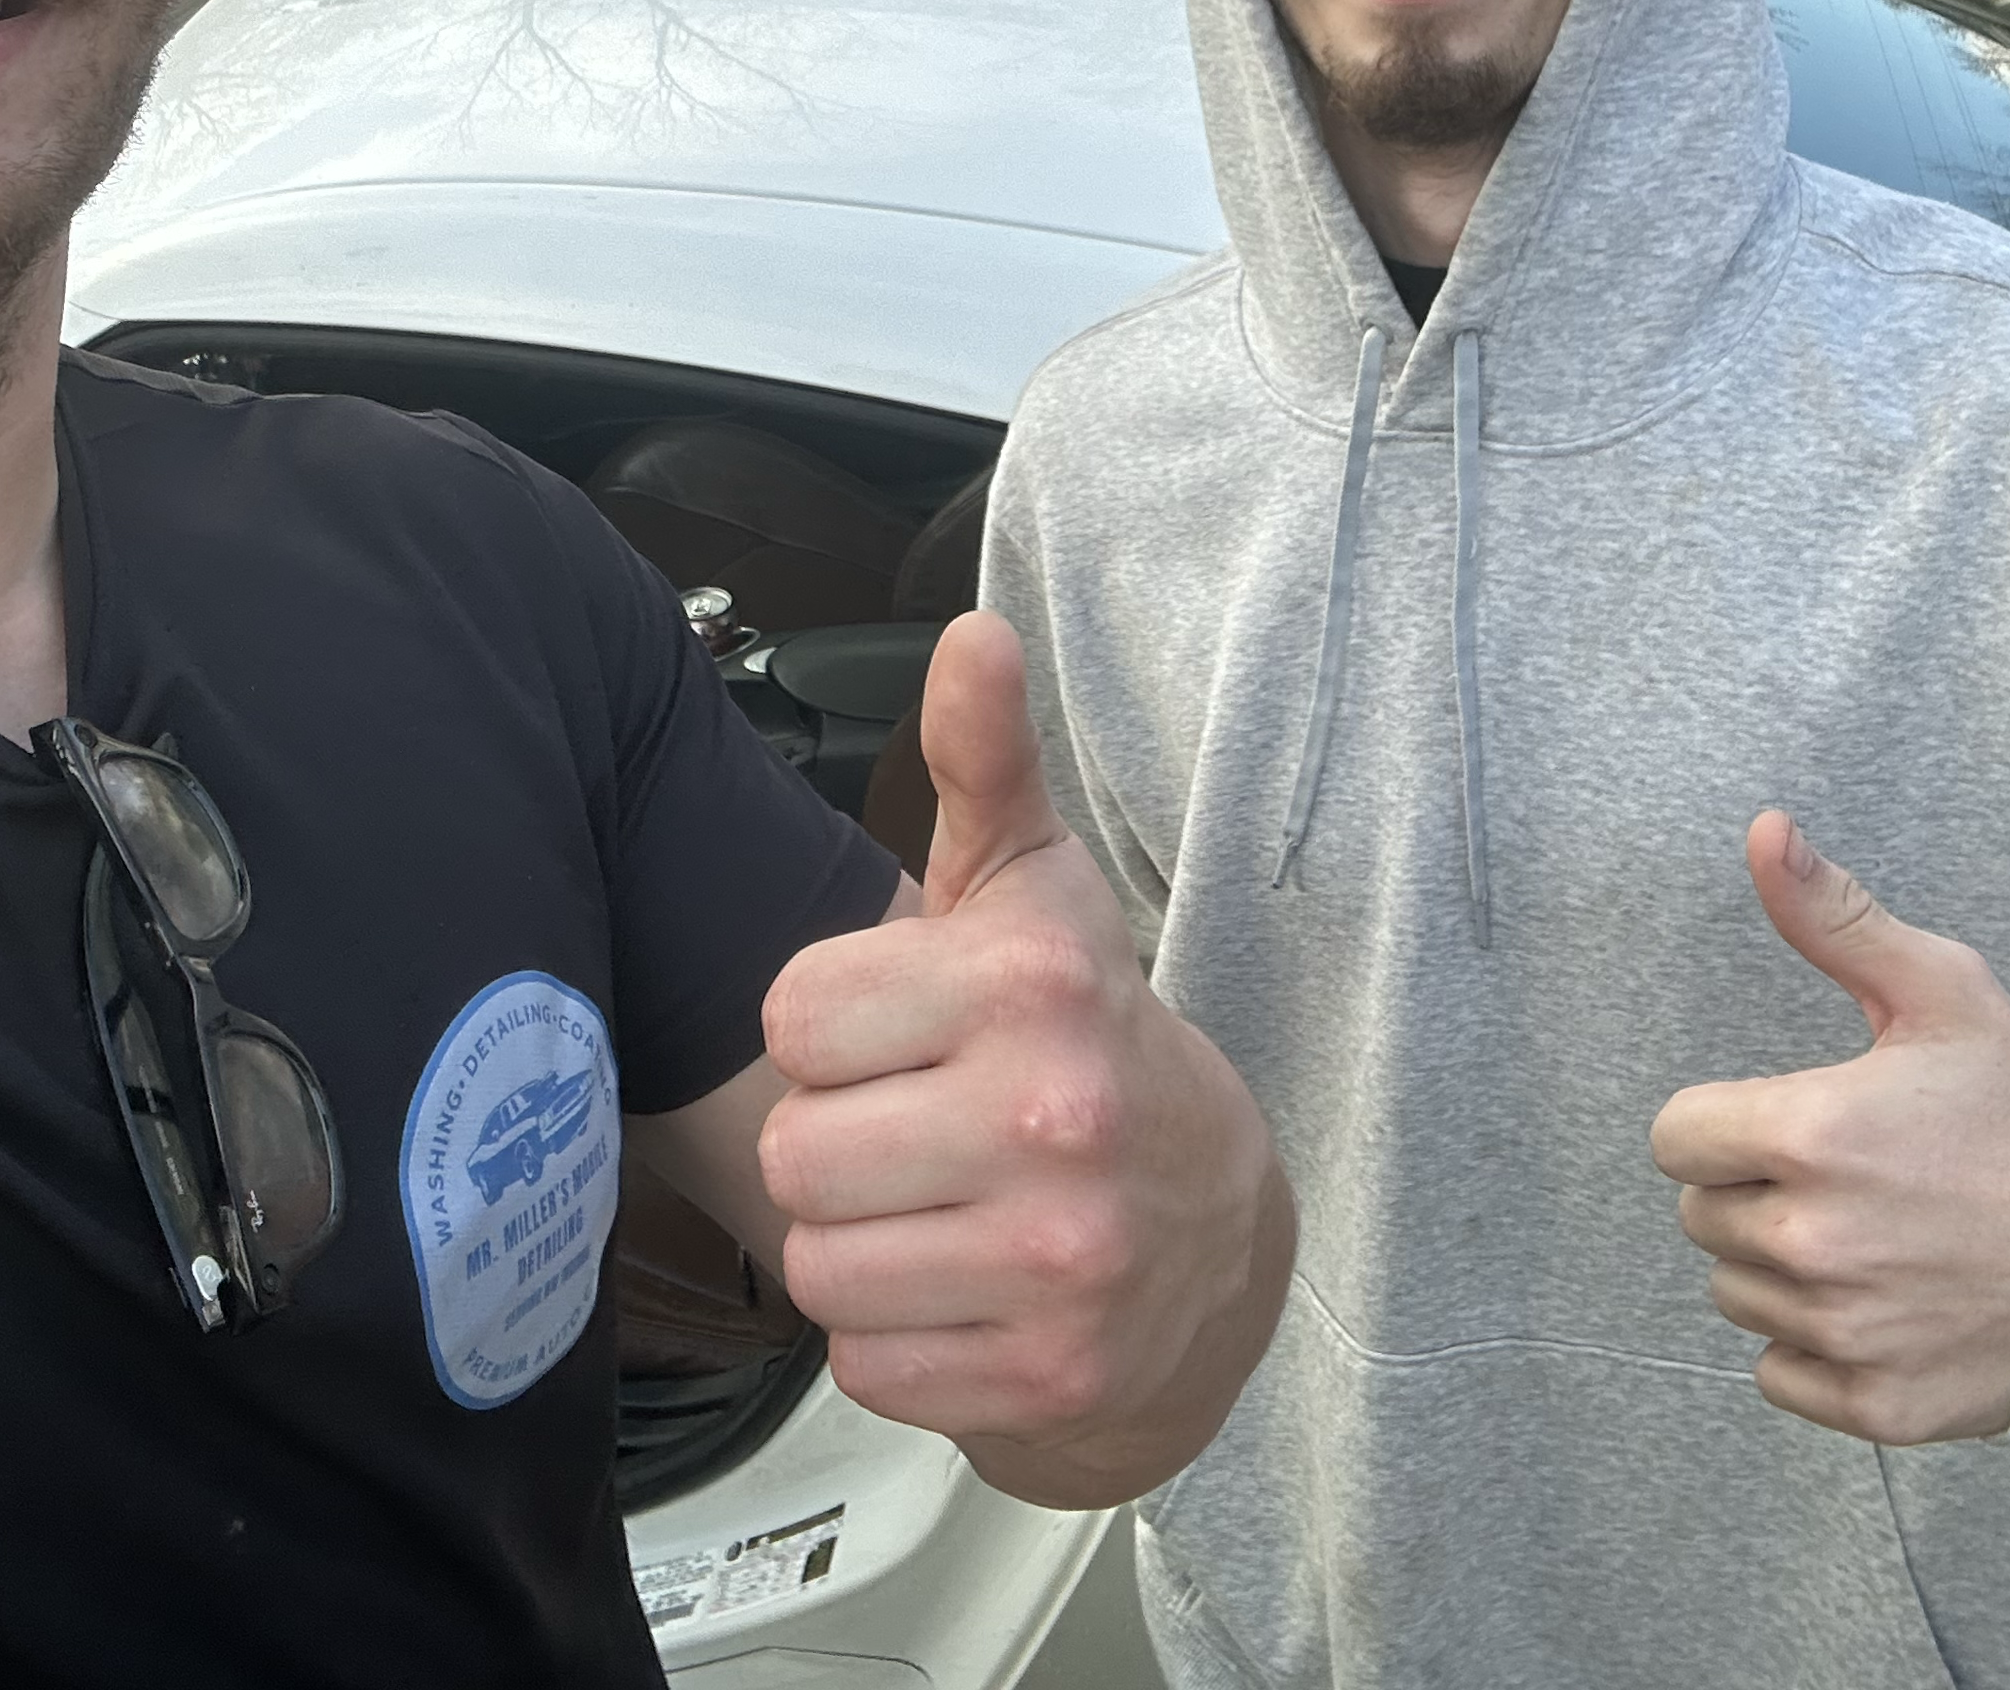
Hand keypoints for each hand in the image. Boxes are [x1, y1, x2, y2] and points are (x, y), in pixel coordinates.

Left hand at [758, 612, 1292, 1506]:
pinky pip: (865, 1366)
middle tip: (916, 1134)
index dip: (828, 1031)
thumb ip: (986, 759)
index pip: (792, 1018)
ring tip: (937, 1214)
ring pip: (819, 1268)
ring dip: (857, 1252)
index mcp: (1030, 985)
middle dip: (837, 1149)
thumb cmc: (1085, 1041)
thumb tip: (973, 634)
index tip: (899, 1035)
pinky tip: (966, 1295)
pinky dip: (897, 1343)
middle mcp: (1054, 1116)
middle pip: (795, 1154)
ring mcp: (1059, 1259)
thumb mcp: (1034, 891)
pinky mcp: (1050, 1375)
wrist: (1217, 1241)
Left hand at [1648, 811, 2009, 1445]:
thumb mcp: (1943, 994)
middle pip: (1705, 1218)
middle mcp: (1812, 1242)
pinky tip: (1888, 1305)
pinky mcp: (1877, 1405)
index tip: (1793, 1125)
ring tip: (1880, 1239)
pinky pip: (1781, 1374)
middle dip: (1758, 1194)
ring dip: (1786, 1271)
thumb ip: (1834, 917)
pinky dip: (1820, 1348)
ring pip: (1740, 1296)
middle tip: (1852, 1180)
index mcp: (1806, 1136)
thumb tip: (1761, 829)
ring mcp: (1844, 1332)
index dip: (1728, 1126)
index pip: (1677, 1140)